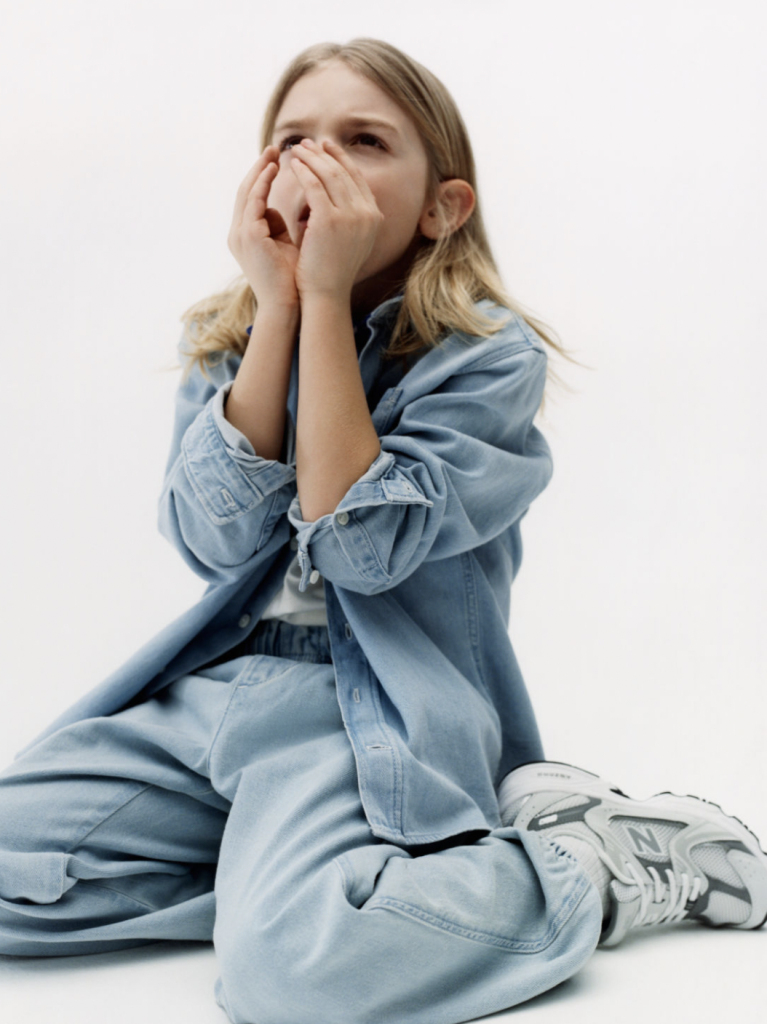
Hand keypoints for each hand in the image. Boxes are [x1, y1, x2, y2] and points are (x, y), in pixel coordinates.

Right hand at [227, 145, 299, 310]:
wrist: (287, 305)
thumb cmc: (290, 279)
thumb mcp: (283, 246)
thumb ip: (278, 226)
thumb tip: (277, 208)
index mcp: (246, 235)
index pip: (251, 197)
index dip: (262, 176)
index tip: (278, 159)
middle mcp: (238, 232)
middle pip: (245, 190)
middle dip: (259, 167)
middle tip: (275, 147)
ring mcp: (241, 234)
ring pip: (247, 191)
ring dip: (260, 169)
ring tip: (274, 152)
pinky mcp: (249, 236)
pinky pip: (254, 201)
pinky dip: (263, 182)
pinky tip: (275, 169)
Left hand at [289, 139, 383, 299]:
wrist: (325, 294)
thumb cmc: (331, 270)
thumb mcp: (349, 238)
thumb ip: (351, 215)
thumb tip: (341, 193)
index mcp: (374, 217)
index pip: (357, 179)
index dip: (341, 159)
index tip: (325, 147)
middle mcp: (367, 214)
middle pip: (343, 173)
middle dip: (323, 154)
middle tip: (307, 144)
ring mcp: (351, 216)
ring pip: (328, 175)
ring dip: (311, 158)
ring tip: (296, 149)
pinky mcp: (330, 220)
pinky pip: (313, 186)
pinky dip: (303, 172)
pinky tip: (292, 165)